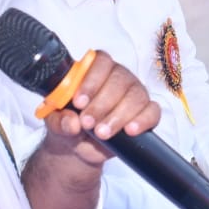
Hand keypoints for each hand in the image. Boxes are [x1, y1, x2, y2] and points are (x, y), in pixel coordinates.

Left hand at [40, 50, 160, 170]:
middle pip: (119, 79)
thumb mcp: (56, 123)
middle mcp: (119, 77)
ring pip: (136, 96)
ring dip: (118, 115)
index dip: (91, 80)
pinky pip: (152, 111)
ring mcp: (135, 93)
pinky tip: (129, 130)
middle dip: (102, 103)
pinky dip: (143, 120)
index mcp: (96, 70)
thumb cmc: (70, 123)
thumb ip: (59, 121)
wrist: (79, 146)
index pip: (101, 62)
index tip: (78, 102)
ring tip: (102, 133)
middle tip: (87, 122)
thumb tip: (71, 123)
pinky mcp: (146, 112)